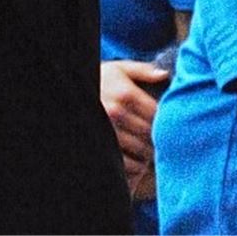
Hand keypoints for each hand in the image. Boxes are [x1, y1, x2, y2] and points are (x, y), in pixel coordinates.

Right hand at [100, 59, 168, 193]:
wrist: (69, 90)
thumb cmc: (98, 80)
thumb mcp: (118, 69)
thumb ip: (142, 70)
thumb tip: (164, 75)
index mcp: (124, 93)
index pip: (157, 114)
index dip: (166, 121)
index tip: (167, 123)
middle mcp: (115, 112)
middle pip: (151, 133)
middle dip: (159, 138)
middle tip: (161, 140)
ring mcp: (107, 130)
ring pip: (142, 150)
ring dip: (149, 153)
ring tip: (149, 150)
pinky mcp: (102, 145)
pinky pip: (128, 163)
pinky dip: (137, 166)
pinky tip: (137, 160)